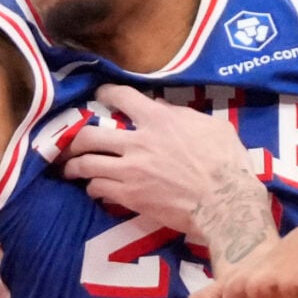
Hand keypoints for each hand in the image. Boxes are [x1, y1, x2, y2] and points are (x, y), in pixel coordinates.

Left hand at [59, 84, 252, 242]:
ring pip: (86, 164)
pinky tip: (95, 188)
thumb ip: (182, 114)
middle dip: (74, 138)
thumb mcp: (211, 126)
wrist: (225, 204)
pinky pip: (98, 189)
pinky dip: (93, 187)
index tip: (100, 96)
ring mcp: (130, 171)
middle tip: (71, 142)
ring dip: (75, 165)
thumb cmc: (226, 162)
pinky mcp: (130, 197)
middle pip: (89, 135)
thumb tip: (161, 107)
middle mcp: (138, 142)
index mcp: (159, 119)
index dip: (106, 93)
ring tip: (70, 168)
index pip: (121, 97)